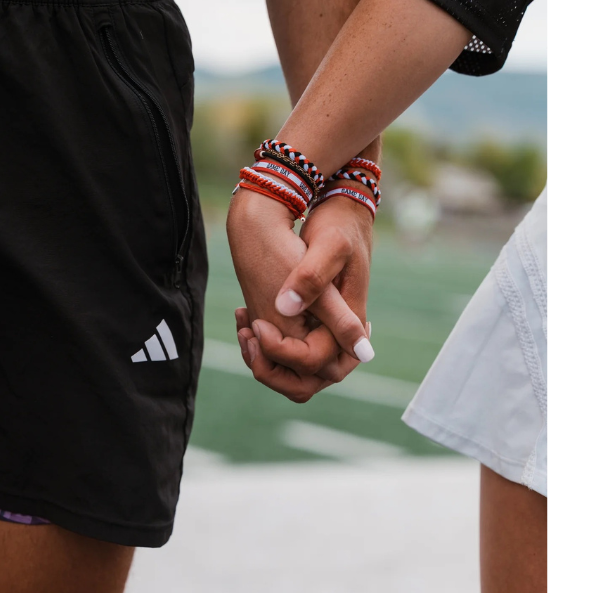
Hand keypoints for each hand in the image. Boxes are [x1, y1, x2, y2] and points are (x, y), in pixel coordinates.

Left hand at [226, 188, 373, 401]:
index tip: (258, 324)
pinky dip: (261, 346)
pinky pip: (284, 356)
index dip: (283, 353)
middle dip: (270, 370)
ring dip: (263, 360)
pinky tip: (244, 319)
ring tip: (244, 327)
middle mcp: (338, 335)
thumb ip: (313, 281)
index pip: (316, 364)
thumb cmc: (338, 225)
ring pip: (292, 374)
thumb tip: (290, 310)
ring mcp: (322, 331)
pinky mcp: (307, 323)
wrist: (341, 209)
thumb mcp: (328, 246)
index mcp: (349, 322)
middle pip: (305, 383)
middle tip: (247, 336)